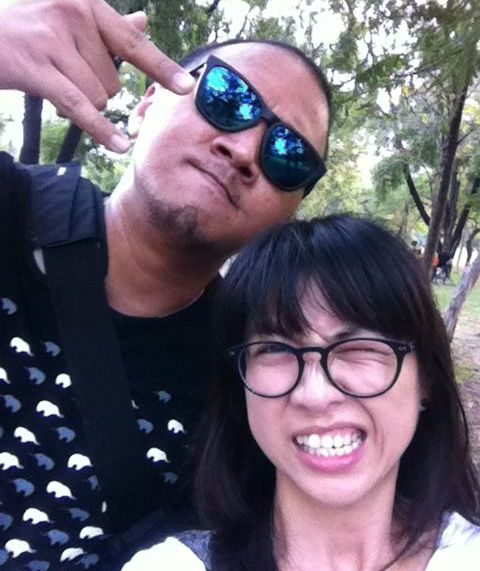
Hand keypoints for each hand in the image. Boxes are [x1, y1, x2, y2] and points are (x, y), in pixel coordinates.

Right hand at [0, 0, 194, 151]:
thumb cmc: (29, 29)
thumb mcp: (69, 19)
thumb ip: (110, 27)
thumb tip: (143, 23)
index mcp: (86, 5)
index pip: (133, 44)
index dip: (161, 68)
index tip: (187, 87)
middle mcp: (72, 16)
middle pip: (112, 81)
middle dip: (94, 89)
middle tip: (64, 72)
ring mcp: (53, 41)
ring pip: (96, 97)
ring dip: (81, 102)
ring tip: (53, 81)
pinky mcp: (37, 69)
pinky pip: (81, 107)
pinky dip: (101, 129)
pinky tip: (120, 146)